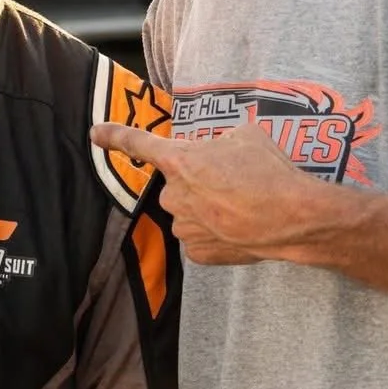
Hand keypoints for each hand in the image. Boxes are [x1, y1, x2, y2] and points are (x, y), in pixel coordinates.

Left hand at [92, 120, 326, 264]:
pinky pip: (201, 237)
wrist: (292, 217)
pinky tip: (240, 227)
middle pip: (178, 184)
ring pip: (189, 213)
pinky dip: (217, 233)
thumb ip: (219, 143)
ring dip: (208, 208)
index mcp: (180, 161)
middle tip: (233, 182)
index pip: (138, 143)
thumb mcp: (245, 136)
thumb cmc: (270, 171)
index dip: (113, 136)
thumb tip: (218, 152)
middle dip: (199, 182)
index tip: (95, 134)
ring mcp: (184, 228)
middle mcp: (174, 196)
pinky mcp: (197, 254)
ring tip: (243, 205)